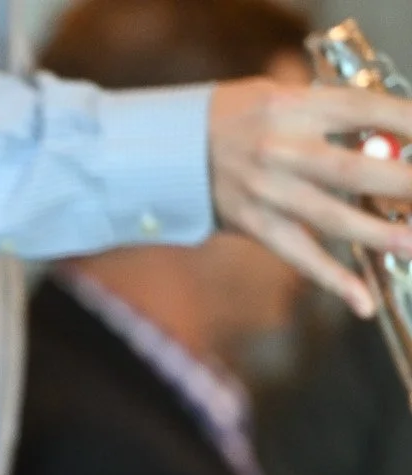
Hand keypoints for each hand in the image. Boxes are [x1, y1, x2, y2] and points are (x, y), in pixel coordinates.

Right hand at [209, 77, 411, 317]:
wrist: (164, 150)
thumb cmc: (230, 117)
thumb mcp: (279, 97)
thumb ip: (330, 115)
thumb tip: (391, 141)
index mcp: (291, 107)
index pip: (362, 108)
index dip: (406, 120)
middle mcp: (278, 149)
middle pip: (351, 168)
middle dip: (403, 181)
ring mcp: (265, 191)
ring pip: (330, 216)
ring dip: (378, 233)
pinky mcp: (253, 223)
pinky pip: (298, 255)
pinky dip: (332, 280)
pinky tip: (363, 301)